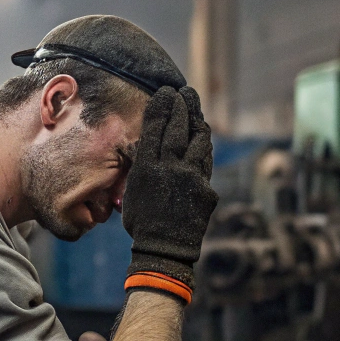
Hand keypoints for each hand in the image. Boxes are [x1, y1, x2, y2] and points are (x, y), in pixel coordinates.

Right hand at [121, 86, 216, 288]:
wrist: (164, 249)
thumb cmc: (141, 222)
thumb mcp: (133, 190)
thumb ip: (142, 165)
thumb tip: (148, 145)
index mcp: (147, 167)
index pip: (155, 129)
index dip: (161, 107)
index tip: (165, 92)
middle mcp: (170, 168)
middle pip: (178, 129)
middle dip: (181, 107)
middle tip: (184, 91)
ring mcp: (190, 177)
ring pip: (198, 142)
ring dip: (197, 122)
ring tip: (196, 111)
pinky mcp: (206, 188)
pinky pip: (206, 161)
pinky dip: (205, 147)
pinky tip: (204, 138)